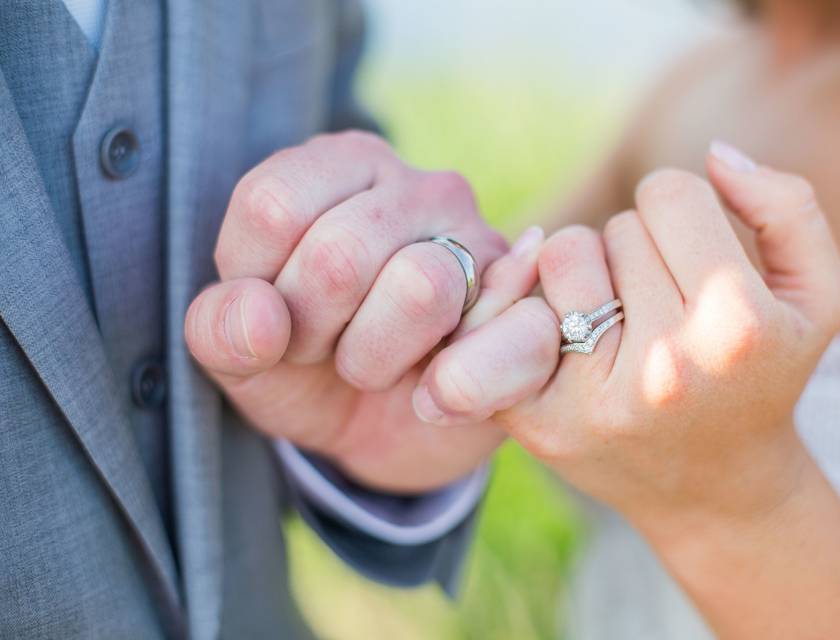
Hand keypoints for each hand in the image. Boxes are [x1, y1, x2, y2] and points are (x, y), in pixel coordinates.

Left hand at [183, 131, 556, 491]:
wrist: (389, 430)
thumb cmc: (310, 372)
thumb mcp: (243, 357)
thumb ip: (220, 330)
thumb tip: (260, 319)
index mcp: (340, 166)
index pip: (272, 206)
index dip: (259, 288)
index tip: (275, 318)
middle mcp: (419, 186)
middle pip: (339, 255)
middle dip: (313, 334)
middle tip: (325, 350)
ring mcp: (484, 240)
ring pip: (420, 287)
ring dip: (375, 360)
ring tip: (375, 364)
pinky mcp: (529, 306)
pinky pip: (505, 339)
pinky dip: (452, 390)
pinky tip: (431, 396)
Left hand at [478, 145, 839, 527]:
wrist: (714, 489)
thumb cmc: (766, 376)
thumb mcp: (817, 296)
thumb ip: (789, 207)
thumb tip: (716, 154)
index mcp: (739, 326)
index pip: (669, 192)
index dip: (681, 212)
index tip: (690, 251)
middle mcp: (666, 365)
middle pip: (615, 227)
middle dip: (638, 249)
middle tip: (659, 298)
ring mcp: (597, 399)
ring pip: (560, 255)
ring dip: (587, 270)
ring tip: (618, 311)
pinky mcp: (540, 422)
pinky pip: (506, 313)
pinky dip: (530, 304)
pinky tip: (564, 331)